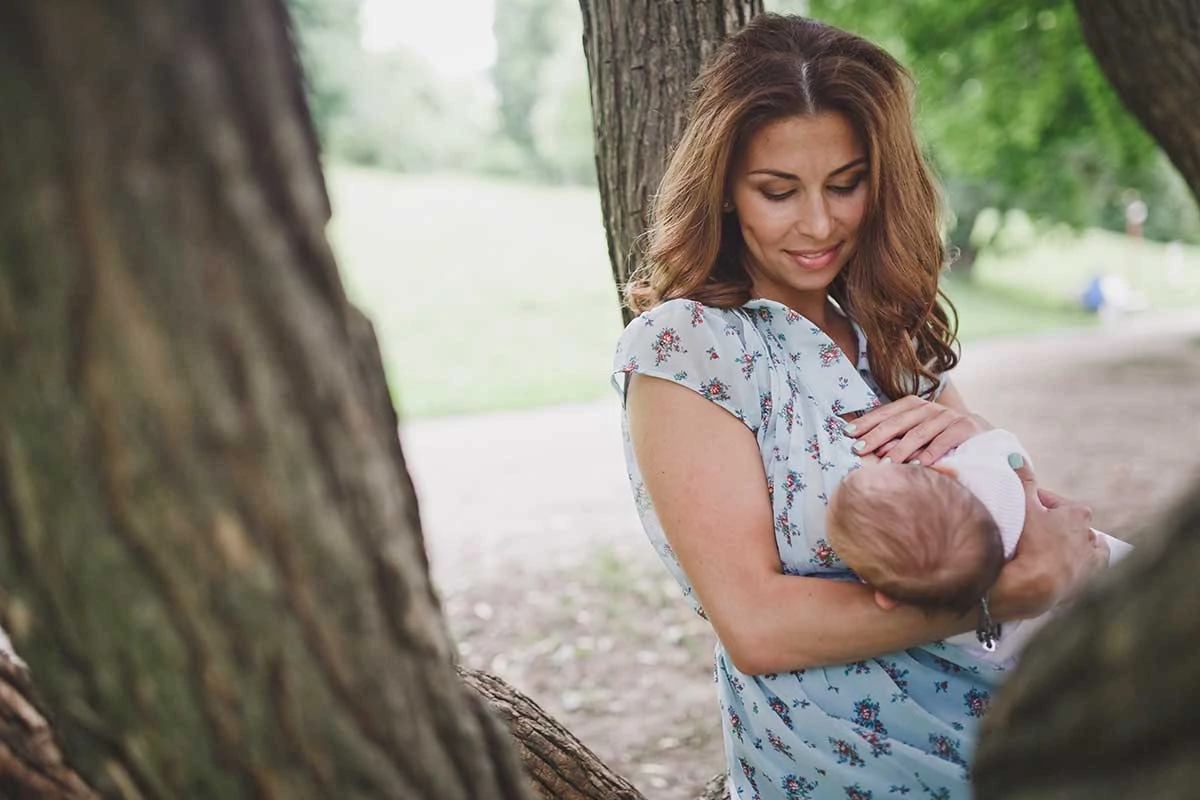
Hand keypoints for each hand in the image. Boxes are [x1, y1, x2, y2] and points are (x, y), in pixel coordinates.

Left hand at [846, 394, 989, 464]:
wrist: (979, 435)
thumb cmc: (938, 436)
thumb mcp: (916, 430)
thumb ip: (894, 434)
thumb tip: (861, 444)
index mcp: (914, 405)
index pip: (886, 412)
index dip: (866, 422)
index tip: (848, 433)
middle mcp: (929, 408)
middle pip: (898, 422)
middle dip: (876, 436)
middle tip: (859, 450)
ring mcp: (947, 416)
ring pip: (919, 433)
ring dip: (900, 450)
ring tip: (885, 465)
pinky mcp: (964, 427)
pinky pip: (944, 441)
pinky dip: (930, 454)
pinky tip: (917, 466)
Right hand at [989, 458, 1108, 620]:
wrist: (1036, 585)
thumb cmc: (1031, 542)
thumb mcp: (1023, 505)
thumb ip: (1022, 480)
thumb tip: (1016, 457)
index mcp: (1078, 513)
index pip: (1052, 501)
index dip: (1034, 503)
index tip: (1020, 507)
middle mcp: (1090, 534)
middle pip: (1067, 523)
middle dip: (1051, 523)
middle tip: (1030, 528)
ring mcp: (1091, 558)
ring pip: (1083, 544)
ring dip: (1069, 543)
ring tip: (1048, 547)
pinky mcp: (1090, 579)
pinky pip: (1093, 566)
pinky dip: (1085, 563)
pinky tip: (1073, 563)